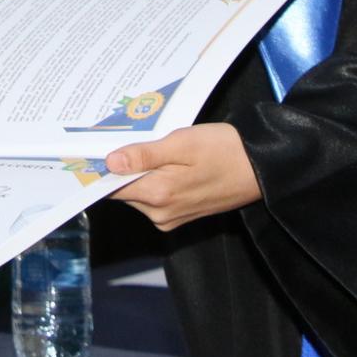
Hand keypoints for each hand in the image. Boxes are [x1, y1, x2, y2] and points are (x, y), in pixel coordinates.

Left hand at [106, 123, 260, 230]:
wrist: (261, 169)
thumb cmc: (225, 150)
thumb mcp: (183, 143)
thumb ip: (145, 155)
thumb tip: (110, 162)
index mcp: (158, 194)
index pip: (112, 185)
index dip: (102, 166)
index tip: (95, 148)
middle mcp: (160, 213)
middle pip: (124, 189)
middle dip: (124, 166)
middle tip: (134, 138)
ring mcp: (170, 218)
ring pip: (139, 193)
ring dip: (141, 172)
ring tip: (157, 148)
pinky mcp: (181, 217)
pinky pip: (155, 198)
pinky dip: (155, 181)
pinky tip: (169, 162)